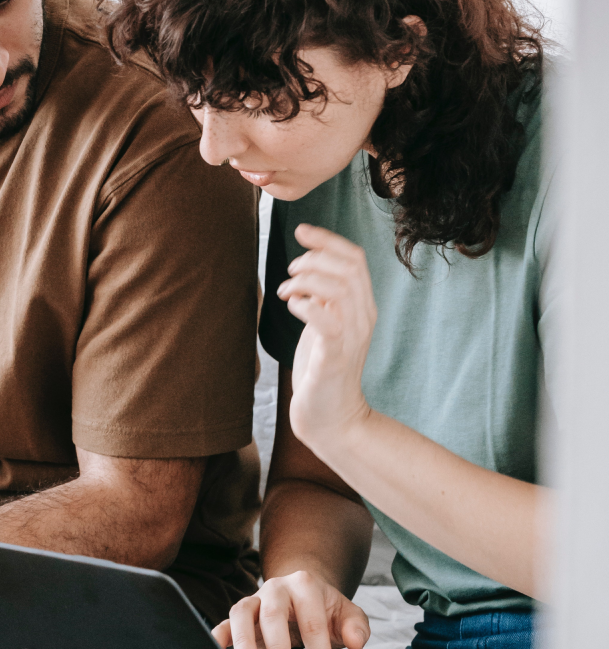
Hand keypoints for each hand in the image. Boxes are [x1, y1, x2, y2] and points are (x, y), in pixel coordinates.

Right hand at [211, 570, 369, 648]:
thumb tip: (354, 641)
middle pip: (273, 614)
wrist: (302, 590)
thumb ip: (356, 626)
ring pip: (243, 613)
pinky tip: (217, 648)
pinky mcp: (241, 613)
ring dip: (243, 640)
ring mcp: (255, 598)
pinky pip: (226, 620)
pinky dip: (220, 634)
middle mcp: (276, 588)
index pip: (312, 621)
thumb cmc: (324, 608)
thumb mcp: (347, 613)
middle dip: (278, 647)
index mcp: (305, 585)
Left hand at [278, 225, 376, 447]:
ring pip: (339, 287)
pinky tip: (292, 307)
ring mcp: (351, 337)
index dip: (327, 239)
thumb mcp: (325, 323)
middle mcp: (362, 318)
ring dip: (305, 280)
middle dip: (313, 258)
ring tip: (286, 291)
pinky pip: (326, 320)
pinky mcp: (334, 357)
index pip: (355, 258)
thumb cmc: (322, 368)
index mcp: (362, 307)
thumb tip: (307, 266)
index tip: (301, 231)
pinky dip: (305, 306)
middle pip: (349, 266)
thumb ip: (322, 297)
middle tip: (290, 271)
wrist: (331, 417)